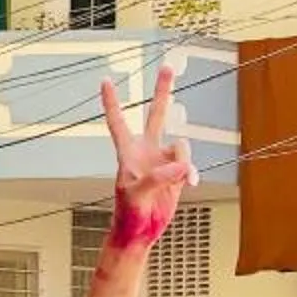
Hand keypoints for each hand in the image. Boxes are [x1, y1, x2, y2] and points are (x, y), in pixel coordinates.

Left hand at [100, 63, 194, 253]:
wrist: (141, 230)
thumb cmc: (128, 213)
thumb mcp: (136, 195)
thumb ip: (158, 177)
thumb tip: (182, 166)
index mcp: (128, 153)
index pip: (118, 122)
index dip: (112, 102)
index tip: (106, 80)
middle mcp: (146, 151)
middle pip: (156, 115)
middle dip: (163, 91)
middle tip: (168, 66)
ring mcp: (162, 160)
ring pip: (181, 146)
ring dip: (182, 162)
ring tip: (175, 182)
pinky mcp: (177, 171)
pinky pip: (190, 164)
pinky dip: (191, 174)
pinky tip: (187, 185)